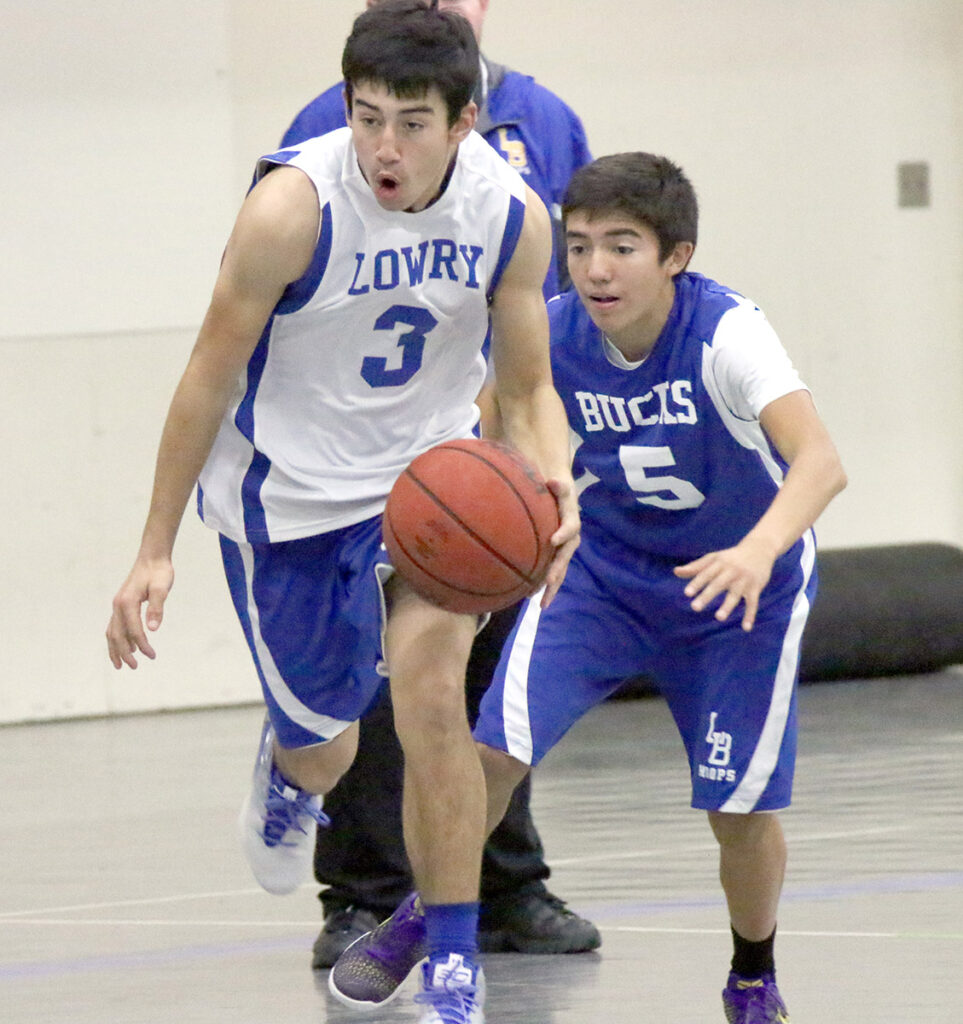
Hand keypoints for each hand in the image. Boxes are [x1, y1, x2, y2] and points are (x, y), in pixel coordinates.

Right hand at [106, 557, 174, 668]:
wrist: (152, 557)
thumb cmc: (158, 572)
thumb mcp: (161, 588)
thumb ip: (156, 608)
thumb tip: (152, 629)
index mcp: (127, 602)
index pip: (133, 630)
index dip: (142, 645)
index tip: (152, 655)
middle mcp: (118, 605)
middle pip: (117, 635)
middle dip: (124, 653)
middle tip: (134, 667)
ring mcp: (117, 605)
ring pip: (112, 632)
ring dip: (116, 649)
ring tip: (122, 664)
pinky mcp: (121, 604)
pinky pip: (115, 626)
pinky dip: (118, 638)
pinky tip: (128, 646)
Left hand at [540, 477, 580, 606]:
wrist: (555, 489)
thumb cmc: (553, 484)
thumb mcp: (557, 481)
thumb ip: (558, 484)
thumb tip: (553, 481)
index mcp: (571, 518)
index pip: (571, 526)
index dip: (564, 533)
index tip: (553, 540)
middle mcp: (569, 536)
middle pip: (566, 556)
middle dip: (558, 570)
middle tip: (548, 582)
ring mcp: (562, 548)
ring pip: (559, 569)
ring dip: (552, 586)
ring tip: (542, 603)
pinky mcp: (553, 555)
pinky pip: (550, 571)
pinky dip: (542, 585)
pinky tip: (530, 597)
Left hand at [673, 537, 775, 630]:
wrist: (760, 548)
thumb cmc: (731, 557)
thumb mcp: (714, 558)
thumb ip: (695, 567)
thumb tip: (675, 572)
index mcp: (719, 563)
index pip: (706, 574)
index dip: (696, 583)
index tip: (686, 594)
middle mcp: (731, 571)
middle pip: (718, 584)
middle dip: (707, 596)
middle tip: (695, 608)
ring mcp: (744, 580)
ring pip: (735, 595)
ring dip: (727, 606)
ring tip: (718, 618)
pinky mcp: (756, 588)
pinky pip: (753, 603)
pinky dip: (750, 615)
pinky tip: (746, 628)